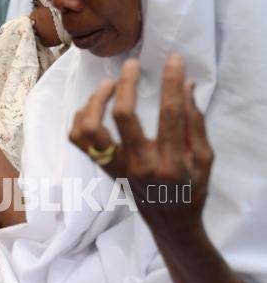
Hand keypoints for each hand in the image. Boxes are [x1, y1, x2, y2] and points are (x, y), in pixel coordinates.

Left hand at [69, 54, 212, 242]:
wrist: (169, 221)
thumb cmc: (191, 187)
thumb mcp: (204, 159)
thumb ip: (195, 122)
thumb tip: (186, 84)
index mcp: (170, 164)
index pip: (169, 115)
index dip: (171, 83)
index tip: (174, 60)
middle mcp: (138, 166)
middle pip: (123, 117)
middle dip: (128, 84)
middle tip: (133, 64)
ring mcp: (115, 168)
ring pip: (89, 129)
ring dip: (95, 101)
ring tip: (108, 84)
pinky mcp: (102, 168)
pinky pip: (78, 139)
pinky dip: (81, 117)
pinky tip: (94, 105)